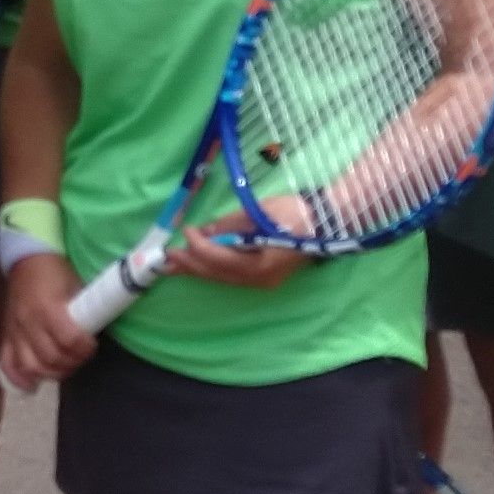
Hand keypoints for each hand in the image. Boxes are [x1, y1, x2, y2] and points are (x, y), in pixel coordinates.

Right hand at [0, 252, 95, 391]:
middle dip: (71, 362)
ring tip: (65, 366)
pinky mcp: (7, 335)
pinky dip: (20, 378)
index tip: (92, 344)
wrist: (27, 258)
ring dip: (51, 372)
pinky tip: (33, 385)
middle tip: (81, 356)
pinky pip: (7, 363)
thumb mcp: (75, 285)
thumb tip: (96, 330)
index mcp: (47, 307)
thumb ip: (83, 310)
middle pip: (50, 358)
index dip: (84, 348)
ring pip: (30, 366)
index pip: (68, 339)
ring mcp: (14, 331)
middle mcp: (28, 322)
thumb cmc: (56, 271)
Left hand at [167, 202, 310, 291]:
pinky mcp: (263, 277)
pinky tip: (198, 266)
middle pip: (218, 274)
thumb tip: (206, 231)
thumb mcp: (262, 212)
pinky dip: (213, 270)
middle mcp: (260, 279)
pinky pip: (231, 276)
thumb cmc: (297, 212)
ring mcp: (263, 281)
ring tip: (174, 266)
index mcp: (262, 265)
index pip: (221, 259)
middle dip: (191, 265)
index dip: (200, 246)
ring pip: (223, 278)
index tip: (188, 230)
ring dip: (198, 270)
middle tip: (166, 258)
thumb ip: (231, 224)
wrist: (327, 222)